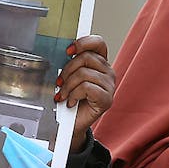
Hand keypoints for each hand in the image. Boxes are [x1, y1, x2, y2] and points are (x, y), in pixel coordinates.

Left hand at [56, 35, 114, 151]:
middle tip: (59, 82)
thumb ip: (71, 64)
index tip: (68, 50)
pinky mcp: (107, 99)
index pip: (98, 43)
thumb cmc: (71, 99)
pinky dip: (74, 95)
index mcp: (99, 63)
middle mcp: (107, 72)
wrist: (71, 124)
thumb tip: (63, 53)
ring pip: (84, 73)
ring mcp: (109, 85)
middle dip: (67, 69)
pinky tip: (72, 101)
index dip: (83, 43)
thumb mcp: (69, 78)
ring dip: (68, 86)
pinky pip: (87, 87)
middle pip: (86, 57)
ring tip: (64, 95)